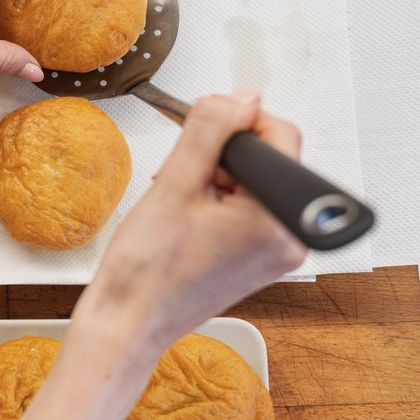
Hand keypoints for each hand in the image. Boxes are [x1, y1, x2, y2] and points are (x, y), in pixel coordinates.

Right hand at [76, 89, 307, 357]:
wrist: (128, 323)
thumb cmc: (146, 271)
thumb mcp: (175, 184)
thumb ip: (212, 129)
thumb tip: (241, 96)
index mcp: (279, 221)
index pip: (281, 134)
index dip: (236, 124)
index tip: (200, 140)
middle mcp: (290, 240)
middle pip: (269, 158)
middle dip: (224, 157)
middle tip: (185, 183)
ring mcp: (278, 253)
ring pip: (255, 182)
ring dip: (217, 180)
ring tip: (183, 207)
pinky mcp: (262, 261)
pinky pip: (250, 209)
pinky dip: (219, 203)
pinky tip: (189, 221)